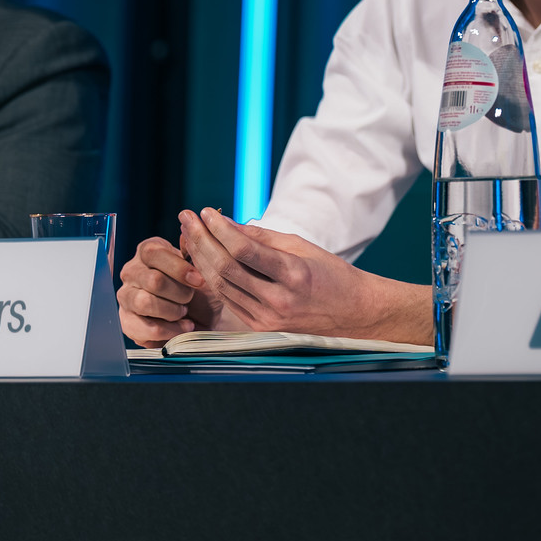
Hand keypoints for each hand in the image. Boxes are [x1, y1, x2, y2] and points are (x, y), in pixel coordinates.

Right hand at [117, 234, 231, 347]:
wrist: (204, 317)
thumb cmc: (201, 289)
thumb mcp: (204, 267)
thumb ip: (196, 249)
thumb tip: (189, 233)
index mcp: (148, 251)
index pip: (154, 254)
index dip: (179, 269)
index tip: (199, 281)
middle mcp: (132, 271)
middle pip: (152, 280)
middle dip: (180, 293)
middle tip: (191, 298)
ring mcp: (126, 296)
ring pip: (145, 303)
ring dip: (173, 311)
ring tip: (185, 312)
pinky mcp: (126, 321)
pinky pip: (143, 327)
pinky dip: (168, 329)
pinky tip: (182, 327)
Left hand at [178, 209, 432, 343]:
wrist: (354, 314)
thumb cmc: (332, 275)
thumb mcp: (303, 247)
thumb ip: (264, 237)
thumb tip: (229, 224)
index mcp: (293, 275)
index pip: (244, 249)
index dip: (220, 229)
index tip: (206, 213)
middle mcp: (278, 300)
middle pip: (226, 268)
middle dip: (202, 241)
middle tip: (187, 220)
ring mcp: (267, 318)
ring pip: (221, 286)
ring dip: (201, 259)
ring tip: (189, 236)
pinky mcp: (260, 327)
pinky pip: (229, 299)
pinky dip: (213, 278)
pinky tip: (203, 261)